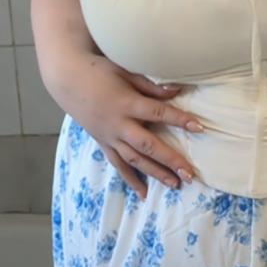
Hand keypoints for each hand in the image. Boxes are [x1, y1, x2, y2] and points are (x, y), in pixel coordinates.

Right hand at [56, 52, 200, 198]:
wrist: (67, 80)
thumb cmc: (99, 71)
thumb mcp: (126, 72)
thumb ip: (151, 86)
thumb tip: (178, 90)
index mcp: (126, 103)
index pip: (158, 112)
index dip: (179, 119)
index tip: (199, 127)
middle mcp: (118, 124)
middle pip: (148, 145)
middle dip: (170, 160)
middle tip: (190, 173)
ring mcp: (109, 137)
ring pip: (135, 160)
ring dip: (155, 173)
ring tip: (176, 184)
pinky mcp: (103, 144)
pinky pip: (118, 165)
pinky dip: (131, 180)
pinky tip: (144, 194)